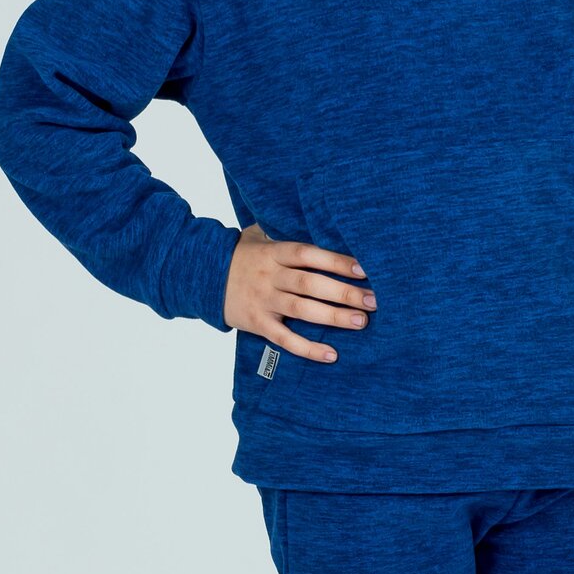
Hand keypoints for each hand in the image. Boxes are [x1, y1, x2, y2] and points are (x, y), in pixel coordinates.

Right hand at [222, 224, 375, 358]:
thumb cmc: (239, 254)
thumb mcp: (257, 234)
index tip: (364, 268)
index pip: (309, 254)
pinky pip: (284, 339)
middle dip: (344, 292)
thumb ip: (284, 230)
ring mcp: (263, 301)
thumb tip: (319, 218)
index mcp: (273, 253)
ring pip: (302, 311)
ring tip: (361, 322)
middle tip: (374, 300)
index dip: (336, 260)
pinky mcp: (257, 323)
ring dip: (333, 317)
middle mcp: (270, 276)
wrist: (199, 275)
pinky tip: (331, 355)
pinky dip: (308, 349)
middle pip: (311, 284)